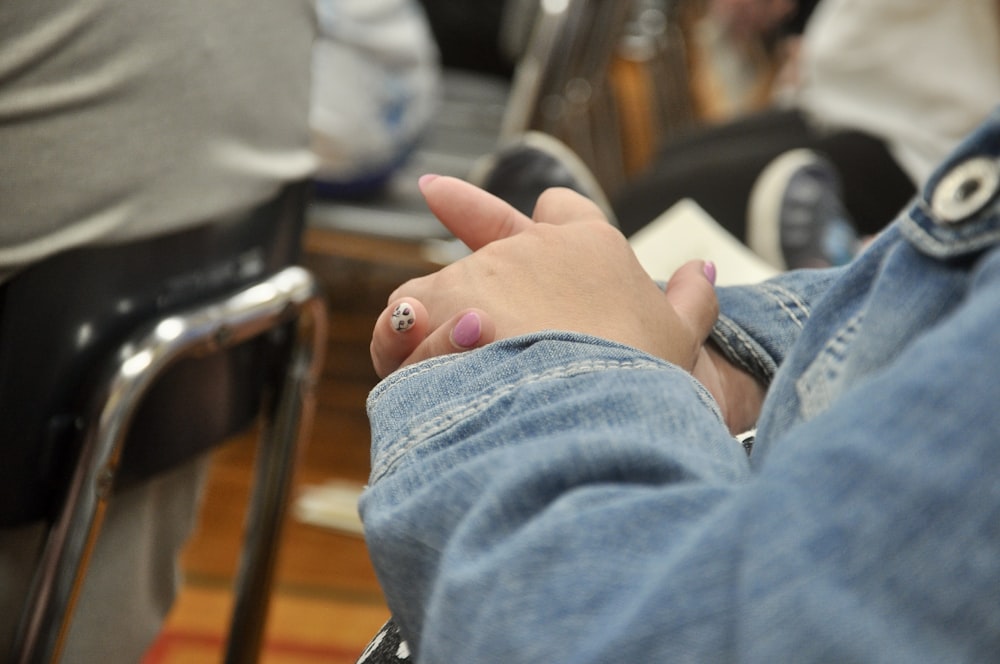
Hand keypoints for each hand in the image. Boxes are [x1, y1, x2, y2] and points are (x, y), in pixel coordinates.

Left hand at [371, 176, 764, 431]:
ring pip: (443, 281)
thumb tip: (701, 268)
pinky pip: (406, 315)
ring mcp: (482, 269)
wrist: (588, 411)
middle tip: (437, 191)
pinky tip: (416, 371)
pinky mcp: (438, 298)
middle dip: (463, 208)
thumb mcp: (682, 340)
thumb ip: (692, 299)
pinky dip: (405, 340)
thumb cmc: (642, 380)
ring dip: (436, 312)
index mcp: (590, 247)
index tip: (534, 215)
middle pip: (490, 230)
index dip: (549, 215)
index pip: (565, 212)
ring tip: (435, 359)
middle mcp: (531, 247)